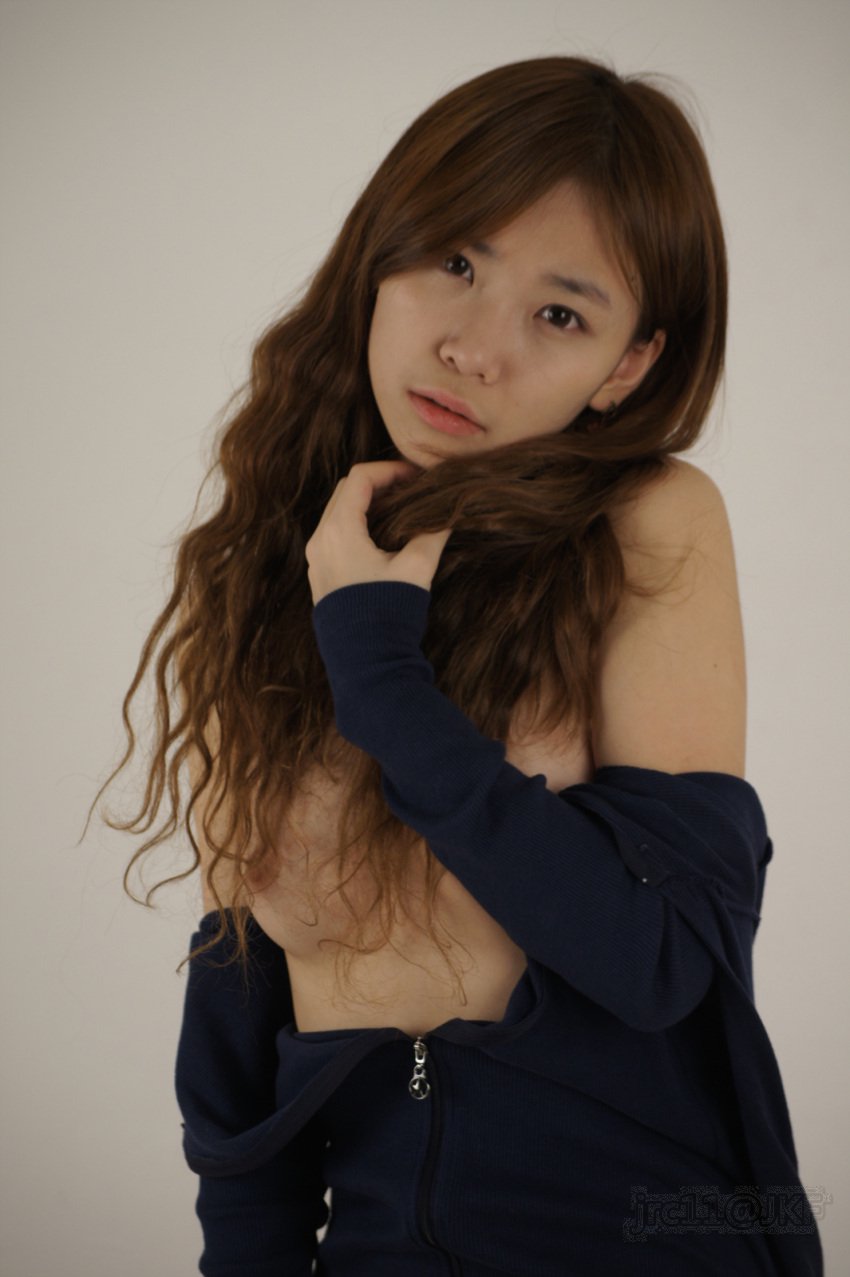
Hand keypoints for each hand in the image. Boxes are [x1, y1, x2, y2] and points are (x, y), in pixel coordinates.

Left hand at [305, 460, 452, 604]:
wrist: (366, 662)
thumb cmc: (388, 613)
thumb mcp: (416, 569)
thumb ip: (432, 534)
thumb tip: (448, 514)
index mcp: (339, 531)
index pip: (360, 478)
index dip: (391, 469)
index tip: (417, 476)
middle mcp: (319, 540)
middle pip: (346, 491)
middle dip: (380, 484)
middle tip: (411, 489)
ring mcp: (316, 559)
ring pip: (339, 513)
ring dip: (368, 505)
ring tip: (402, 512)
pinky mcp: (320, 575)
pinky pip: (335, 535)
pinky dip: (358, 525)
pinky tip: (384, 538)